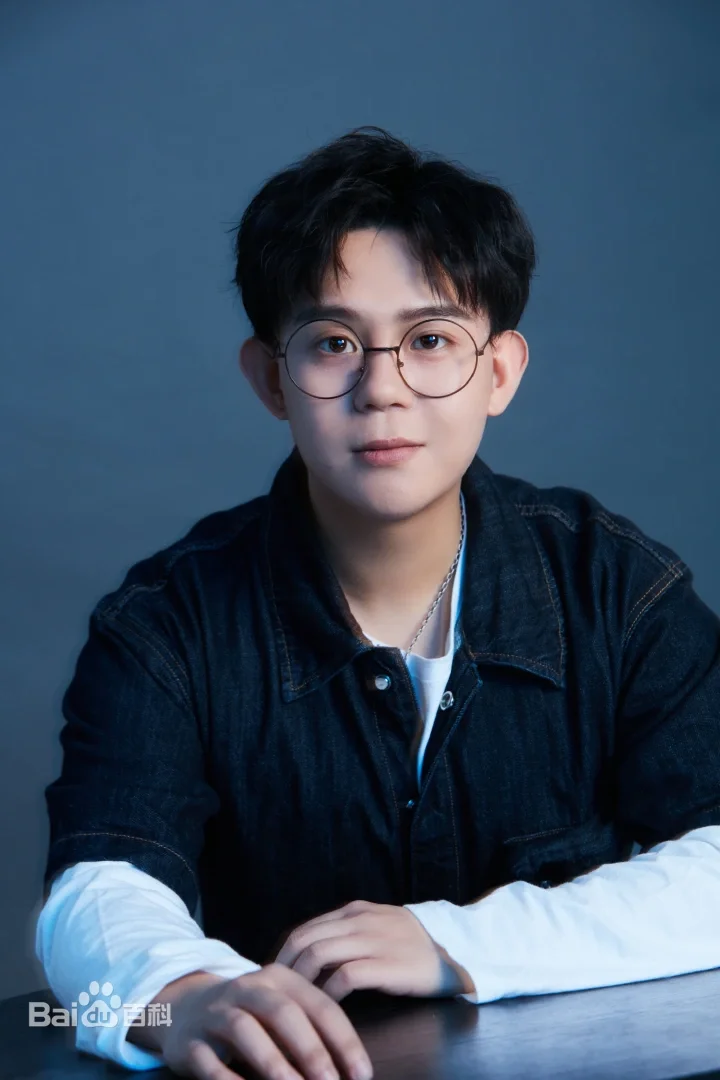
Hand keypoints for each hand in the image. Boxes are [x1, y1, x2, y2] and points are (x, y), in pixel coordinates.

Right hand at [143, 966, 373, 1079]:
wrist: (185, 1008)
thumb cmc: (251, 1016)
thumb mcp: (282, 1011)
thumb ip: (312, 1032)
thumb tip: (351, 1071)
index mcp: (279, 978)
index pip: (319, 1004)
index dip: (343, 1040)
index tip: (362, 1073)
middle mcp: (247, 988)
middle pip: (283, 1012)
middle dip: (311, 1050)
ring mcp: (215, 1012)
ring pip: (245, 1030)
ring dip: (273, 1062)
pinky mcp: (190, 1040)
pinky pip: (209, 1060)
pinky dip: (229, 1079)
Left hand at [273, 899, 474, 1000]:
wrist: (455, 957)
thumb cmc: (411, 949)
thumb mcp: (376, 929)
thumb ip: (347, 936)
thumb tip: (307, 958)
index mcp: (355, 911)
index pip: (305, 929)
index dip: (284, 956)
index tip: (275, 981)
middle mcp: (360, 920)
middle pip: (305, 940)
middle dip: (284, 969)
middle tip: (276, 996)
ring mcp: (374, 940)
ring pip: (319, 954)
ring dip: (300, 981)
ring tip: (296, 1004)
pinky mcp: (386, 964)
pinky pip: (344, 977)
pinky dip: (328, 993)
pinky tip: (325, 1008)